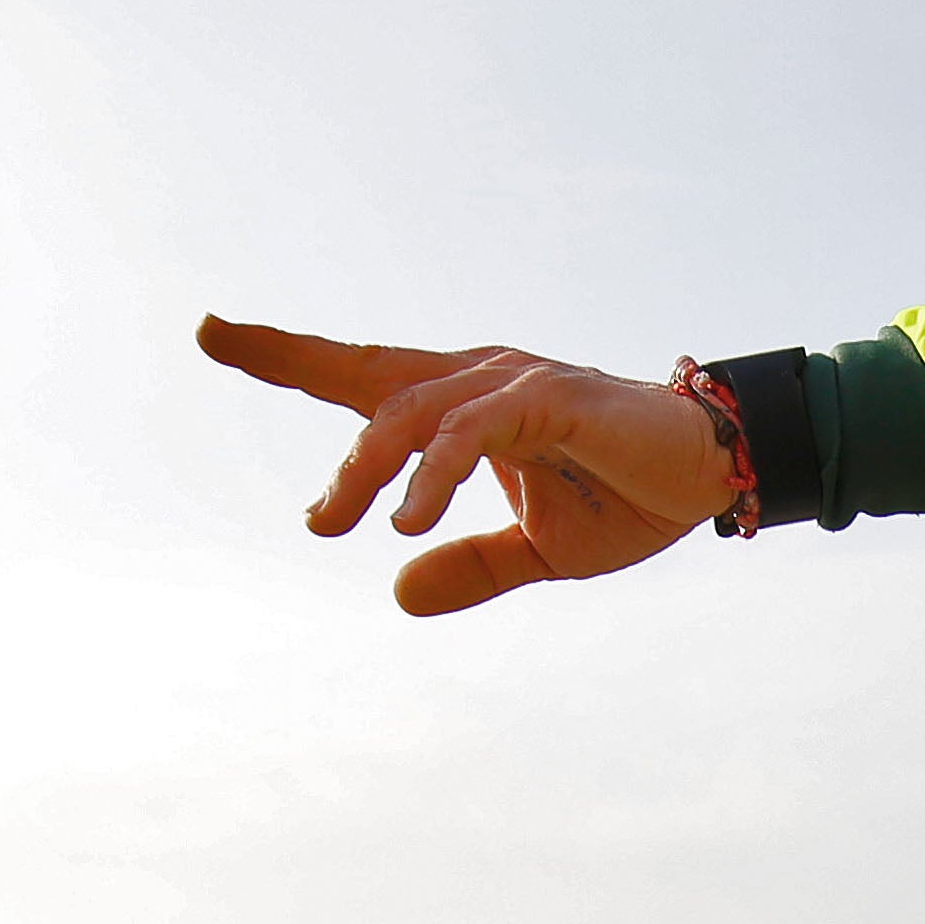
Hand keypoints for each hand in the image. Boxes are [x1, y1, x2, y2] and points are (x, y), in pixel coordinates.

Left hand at [196, 320, 743, 615]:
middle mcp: (480, 380)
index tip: (214, 332)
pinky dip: (433, 473)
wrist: (711, 478)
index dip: (288, 354)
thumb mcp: (537, 550)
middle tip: (238, 389)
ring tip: (330, 523)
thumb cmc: (628, 498)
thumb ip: (470, 565)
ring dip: (364, 468)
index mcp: (467, 405)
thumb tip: (398, 591)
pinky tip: (407, 518)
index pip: (363, 377)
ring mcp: (512, 383)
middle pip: (367, 376)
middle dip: (288, 359)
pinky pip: (472, 432)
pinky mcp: (549, 399)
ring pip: (410, 410)